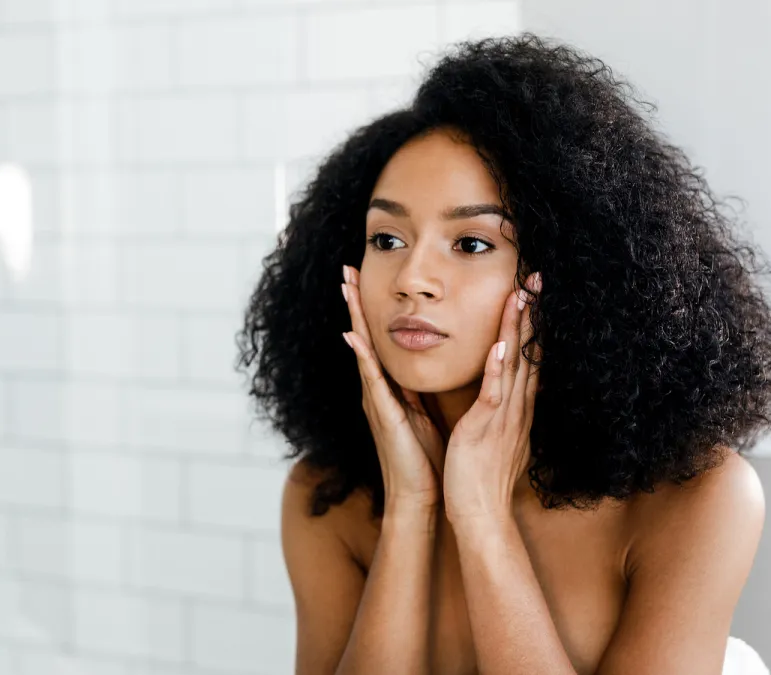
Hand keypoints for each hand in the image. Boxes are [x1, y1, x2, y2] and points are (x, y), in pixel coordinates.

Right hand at [341, 265, 443, 510]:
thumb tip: (425, 366)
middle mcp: (377, 390)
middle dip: (355, 304)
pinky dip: (362, 357)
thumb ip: (419, 390)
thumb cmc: (425, 459)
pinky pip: (372, 380)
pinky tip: (353, 337)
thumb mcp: (424, 414)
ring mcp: (376, 401)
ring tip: (345, 289)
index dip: (370, 310)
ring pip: (363, 351)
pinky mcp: (384, 415)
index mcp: (390, 389)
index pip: (378, 341)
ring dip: (354, 319)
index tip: (364, 278)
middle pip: (363, 337)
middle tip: (345, 270)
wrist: (420, 497)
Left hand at [443, 273, 542, 528]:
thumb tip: (499, 395)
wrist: (480, 515)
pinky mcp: (486, 429)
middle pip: (526, 352)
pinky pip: (494, 394)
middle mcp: (515, 407)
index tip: (532, 293)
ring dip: (517, 329)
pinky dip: (498, 369)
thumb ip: (497, 412)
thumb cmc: (480, 478)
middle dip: (531, 314)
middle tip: (535, 278)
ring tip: (522, 295)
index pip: (526, 357)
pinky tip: (500, 345)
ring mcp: (503, 417)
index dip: (530, 324)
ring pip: (514, 364)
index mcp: (514, 408)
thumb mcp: (494, 437)